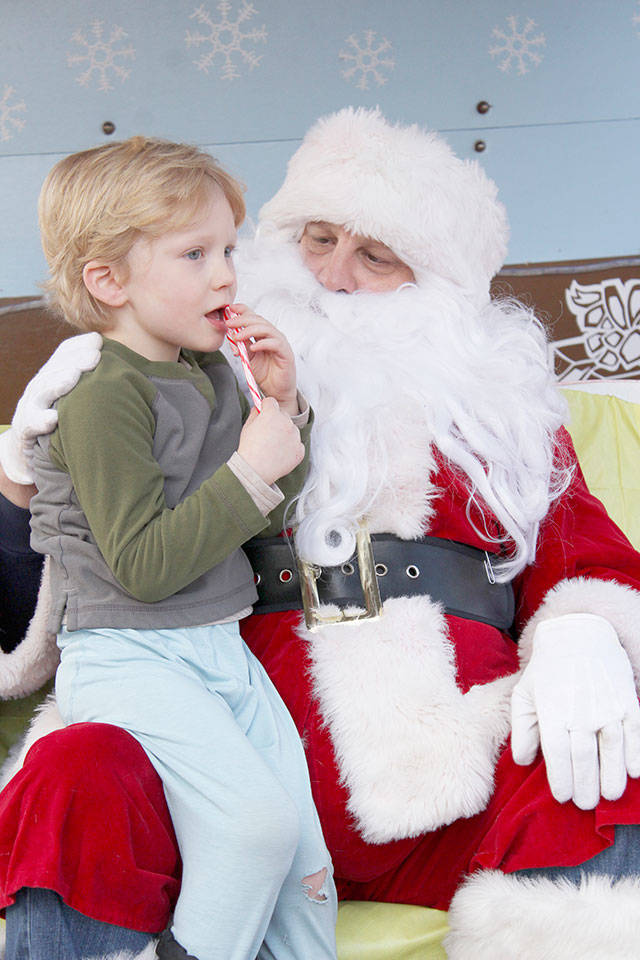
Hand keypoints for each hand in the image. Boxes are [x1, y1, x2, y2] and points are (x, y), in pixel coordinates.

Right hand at [0, 332, 101, 482]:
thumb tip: (129, 373)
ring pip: (41, 391)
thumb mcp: (77, 400)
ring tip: (74, 377)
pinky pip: (30, 423)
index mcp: (54, 376)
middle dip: (74, 360)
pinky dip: (41, 420)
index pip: (63, 353)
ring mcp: (30, 407)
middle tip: (95, 356)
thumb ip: (95, 384)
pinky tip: (54, 418)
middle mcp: (40, 387)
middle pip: (54, 368)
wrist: (29, 452)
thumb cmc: (63, 422)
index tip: (99, 341)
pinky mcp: (24, 430)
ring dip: (57, 383)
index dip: (79, 345)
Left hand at [226, 304, 297, 414]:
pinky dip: (263, 343)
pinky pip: (275, 344)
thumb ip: (242, 346)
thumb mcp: (248, 358)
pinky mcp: (286, 354)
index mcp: (264, 335)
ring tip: (237, 337)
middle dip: (242, 320)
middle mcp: (274, 336)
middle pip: (259, 321)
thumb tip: (231, 335)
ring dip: (250, 331)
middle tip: (229, 324)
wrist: (276, 392)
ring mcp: (281, 344)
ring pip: (267, 329)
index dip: (243, 310)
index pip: (254, 317)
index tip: (230, 309)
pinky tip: (253, 347)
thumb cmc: (265, 375)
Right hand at [237, 398, 304, 485]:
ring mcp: (295, 437)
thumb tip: (259, 408)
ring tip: (272, 447)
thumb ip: (254, 414)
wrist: (255, 470)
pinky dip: (290, 448)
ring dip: (285, 434)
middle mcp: (287, 422)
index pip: (271, 402)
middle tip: (267, 434)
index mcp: (272, 414)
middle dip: (276, 421)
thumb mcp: (247, 427)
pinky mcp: (300, 450)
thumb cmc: (248, 448)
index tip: (263, 414)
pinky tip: (279, 455)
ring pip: (292, 430)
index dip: (265, 408)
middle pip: (283, 415)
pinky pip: (297, 445)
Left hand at [511, 613, 639, 808]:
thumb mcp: (523, 695)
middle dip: (586, 787)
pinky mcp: (626, 701)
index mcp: (552, 711)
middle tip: (586, 804)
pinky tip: (633, 772)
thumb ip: (522, 730)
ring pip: (612, 750)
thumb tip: (523, 761)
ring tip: (609, 795)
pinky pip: (635, 733)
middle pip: (585, 758)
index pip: (558, 755)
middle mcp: (580, 711)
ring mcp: (607, 706)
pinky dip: (636, 755)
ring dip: (612, 777)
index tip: (564, 797)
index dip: (562, 780)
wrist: (577, 636)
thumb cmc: (546, 671)